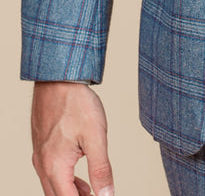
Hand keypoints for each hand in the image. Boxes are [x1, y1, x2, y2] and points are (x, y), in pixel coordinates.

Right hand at [31, 81, 113, 195]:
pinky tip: (79, 179)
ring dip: (71, 193)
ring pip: (53, 186)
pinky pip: (50, 172)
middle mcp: (43, 164)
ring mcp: (40, 155)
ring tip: (90, 193)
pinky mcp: (42, 145)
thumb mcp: (96, 136)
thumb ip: (101, 169)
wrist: (58, 78)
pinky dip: (65, 180)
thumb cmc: (76, 103)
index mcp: (55, 167)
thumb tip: (106, 194)